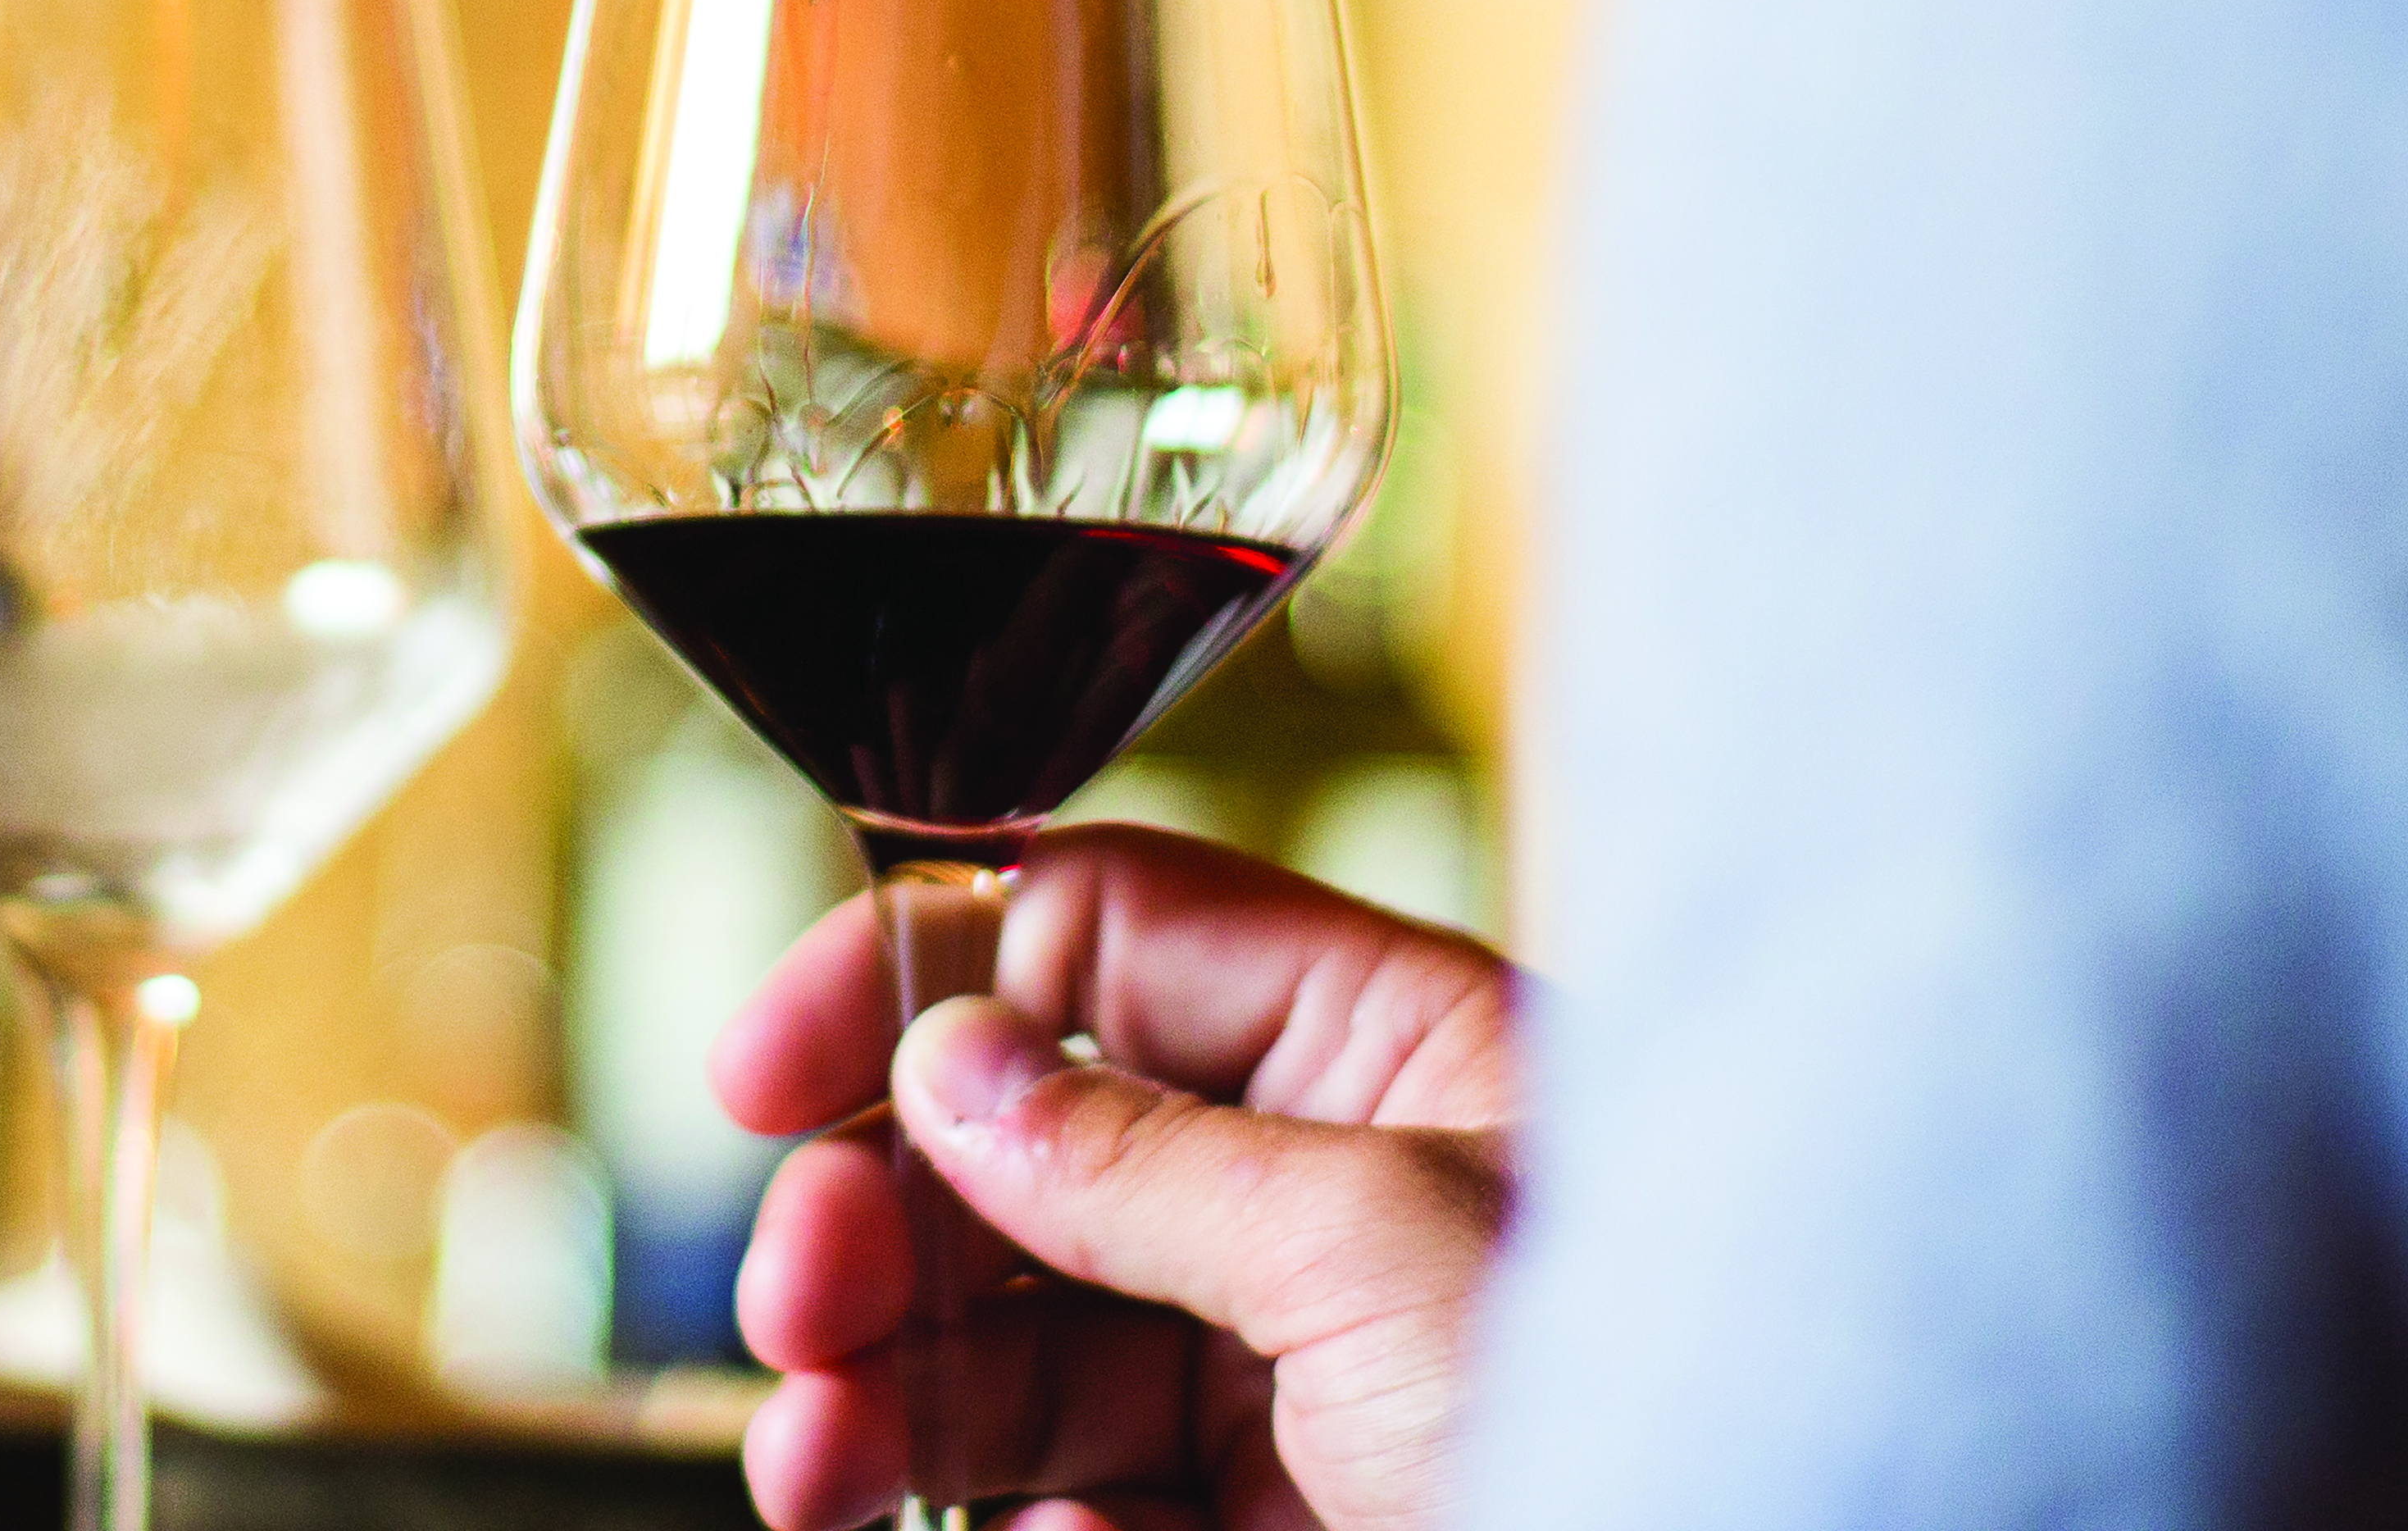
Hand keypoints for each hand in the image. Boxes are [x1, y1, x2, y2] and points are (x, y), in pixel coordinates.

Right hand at [715, 824, 1519, 1530]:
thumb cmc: (1642, 1399)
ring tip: (813, 1465)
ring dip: (885, 1391)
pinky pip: (1076, 1497)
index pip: (1096, 935)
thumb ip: (1141, 1153)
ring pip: (1016, 1340)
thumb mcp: (1377, 1243)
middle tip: (799, 1305)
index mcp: (1383, 1050)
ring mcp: (1295, 1370)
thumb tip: (945, 1060)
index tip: (765, 1075)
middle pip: (1018, 1151)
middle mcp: (1323, 1190)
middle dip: (877, 1221)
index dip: (915, 979)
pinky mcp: (1272, 1522)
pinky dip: (1002, 1517)